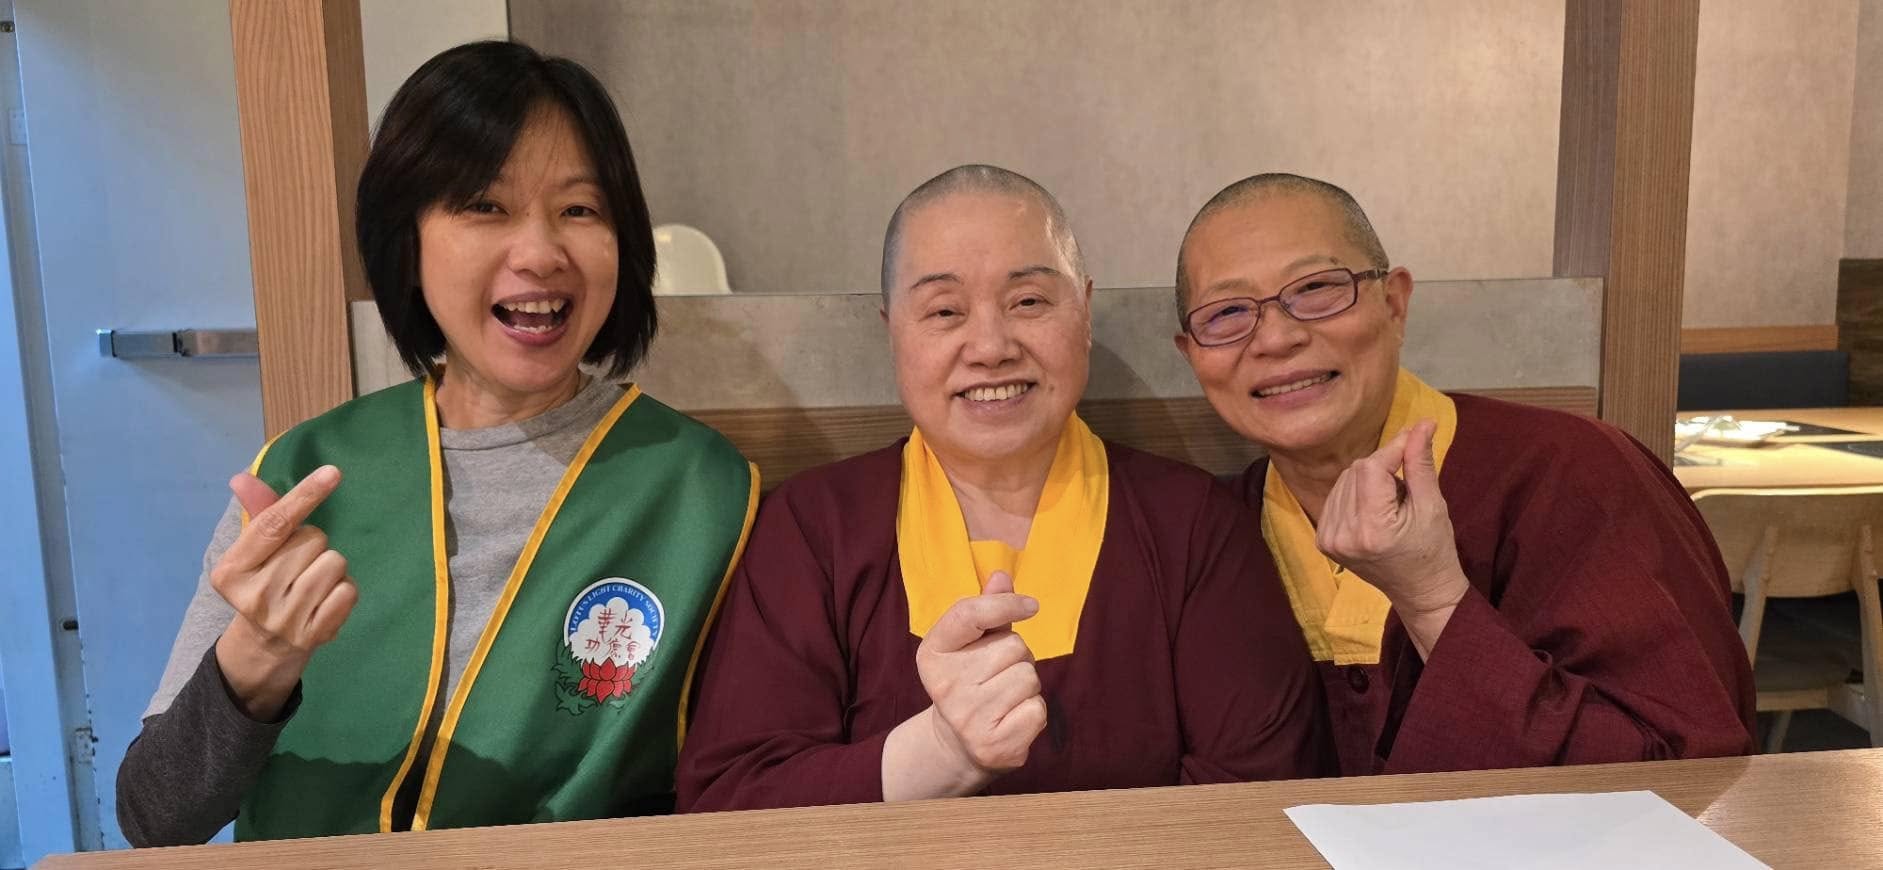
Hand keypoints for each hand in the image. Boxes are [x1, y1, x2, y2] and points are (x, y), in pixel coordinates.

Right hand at [209, 466, 357, 718]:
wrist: (265, 644)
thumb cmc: (264, 582)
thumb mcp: (253, 551)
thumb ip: (259, 513)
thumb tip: (242, 478)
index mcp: (232, 570)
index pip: (274, 524)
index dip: (305, 495)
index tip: (332, 473)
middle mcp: (255, 596)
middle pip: (313, 539)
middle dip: (313, 543)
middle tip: (297, 565)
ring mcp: (285, 618)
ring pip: (335, 561)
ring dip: (331, 566)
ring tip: (311, 583)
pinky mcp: (314, 634)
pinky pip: (349, 590)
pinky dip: (344, 588)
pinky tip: (324, 600)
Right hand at [914, 571, 1047, 780]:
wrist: (958, 744)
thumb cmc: (970, 680)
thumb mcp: (969, 643)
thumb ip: (986, 609)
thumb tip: (1001, 575)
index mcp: (933, 653)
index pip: (970, 614)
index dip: (1005, 603)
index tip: (1031, 605)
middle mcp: (945, 685)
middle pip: (1013, 646)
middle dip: (1018, 656)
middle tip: (999, 674)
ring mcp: (967, 717)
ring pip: (1029, 676)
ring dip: (1027, 684)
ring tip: (1005, 696)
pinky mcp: (993, 744)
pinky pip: (1037, 708)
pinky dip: (1033, 711)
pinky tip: (1011, 718)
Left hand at [1315, 420, 1468, 656]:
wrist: (1420, 591)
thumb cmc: (1433, 550)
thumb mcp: (1432, 505)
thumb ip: (1420, 463)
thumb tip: (1422, 423)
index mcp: (1372, 529)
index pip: (1371, 467)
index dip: (1394, 448)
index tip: (1415, 438)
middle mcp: (1343, 534)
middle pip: (1356, 471)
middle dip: (1384, 467)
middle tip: (1407, 487)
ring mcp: (1329, 539)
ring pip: (1344, 480)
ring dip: (1369, 480)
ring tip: (1393, 504)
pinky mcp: (1323, 540)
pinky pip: (1336, 497)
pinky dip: (1355, 494)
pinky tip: (1375, 510)